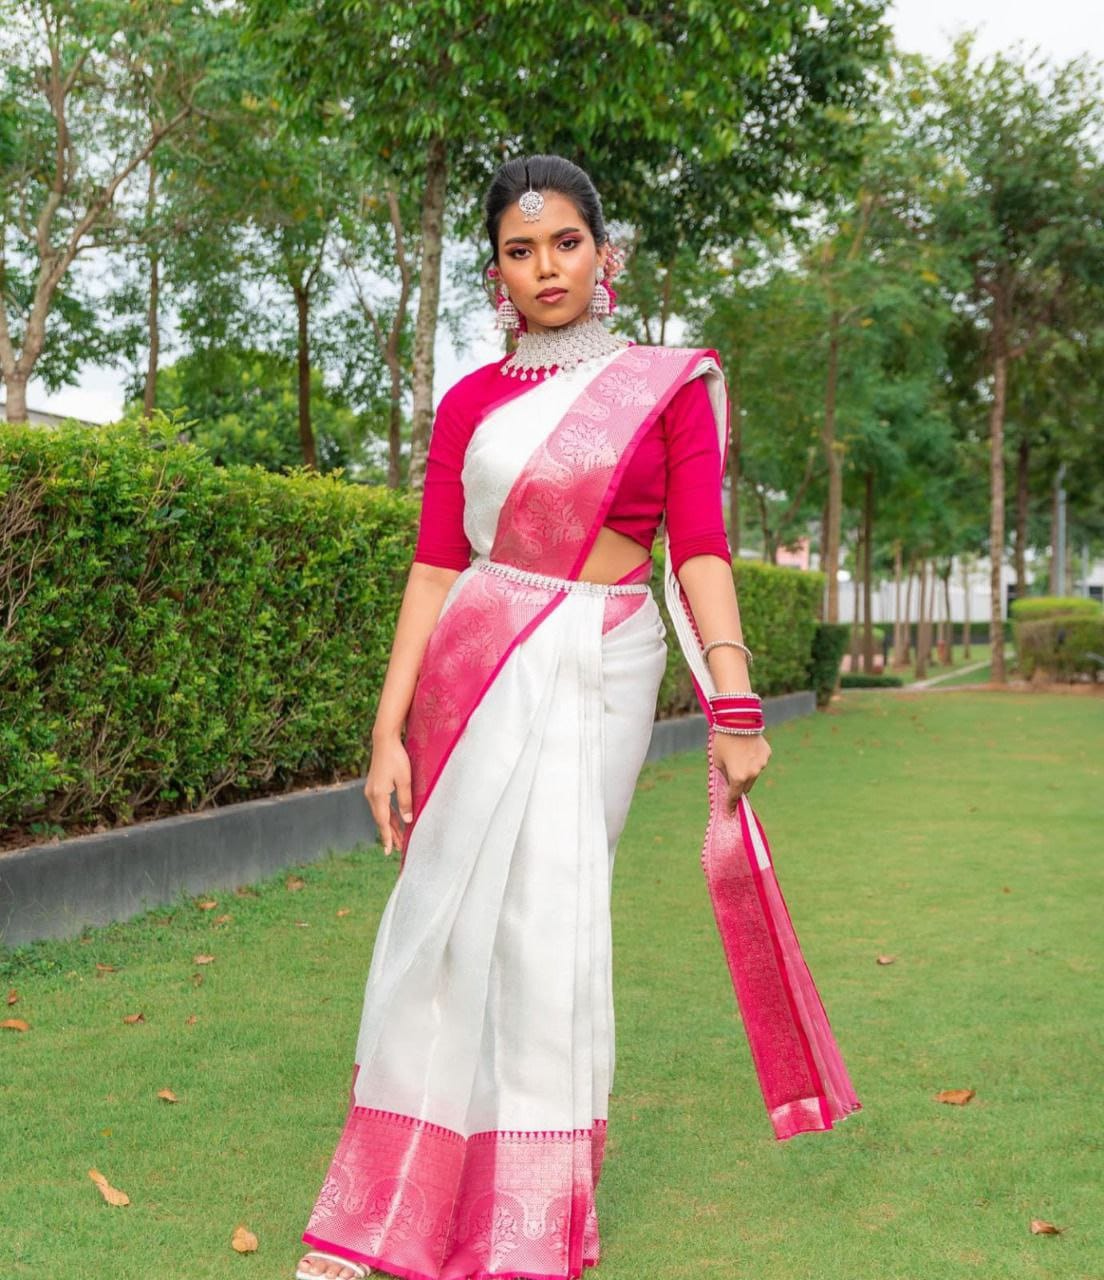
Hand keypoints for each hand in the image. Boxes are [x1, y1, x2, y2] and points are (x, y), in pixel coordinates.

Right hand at [364, 734, 412, 855]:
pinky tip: (394, 819)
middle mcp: (371, 795)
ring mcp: (371, 790)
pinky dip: (388, 814)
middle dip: (390, 834)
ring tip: (398, 837)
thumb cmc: (397, 758)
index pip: (383, 822)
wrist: (384, 741)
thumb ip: (405, 801)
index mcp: (378, 795)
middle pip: (381, 820)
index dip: (387, 837)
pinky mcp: (374, 786)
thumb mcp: (405, 780)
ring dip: (390, 825)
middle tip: (397, 848)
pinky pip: (381, 805)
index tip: (389, 850)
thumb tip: (407, 820)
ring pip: (381, 813)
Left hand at [711, 730, 770, 815]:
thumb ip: (724, 774)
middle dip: (739, 785)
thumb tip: (729, 781)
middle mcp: (752, 774)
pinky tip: (747, 750)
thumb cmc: (723, 741)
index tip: (730, 812)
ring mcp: (762, 764)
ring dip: (747, 772)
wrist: (737, 721)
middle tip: (732, 778)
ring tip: (739, 757)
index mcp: (738, 777)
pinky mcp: (767, 754)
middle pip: (746, 787)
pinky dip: (754, 760)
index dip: (731, 805)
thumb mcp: (717, 761)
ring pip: (754, 774)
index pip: (734, 796)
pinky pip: (759, 762)